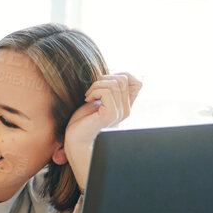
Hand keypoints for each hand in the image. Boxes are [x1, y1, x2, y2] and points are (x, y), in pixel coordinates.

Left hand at [63, 72, 141, 188]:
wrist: (76, 139)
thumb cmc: (83, 121)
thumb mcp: (98, 100)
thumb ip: (108, 90)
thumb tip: (115, 74)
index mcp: (125, 105)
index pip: (136, 82)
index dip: (120, 75)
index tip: (104, 83)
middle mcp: (126, 109)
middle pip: (124, 79)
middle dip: (103, 79)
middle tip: (91, 91)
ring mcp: (120, 112)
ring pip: (115, 83)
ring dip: (96, 85)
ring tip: (88, 96)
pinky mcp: (111, 114)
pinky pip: (106, 92)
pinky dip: (94, 91)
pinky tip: (87, 100)